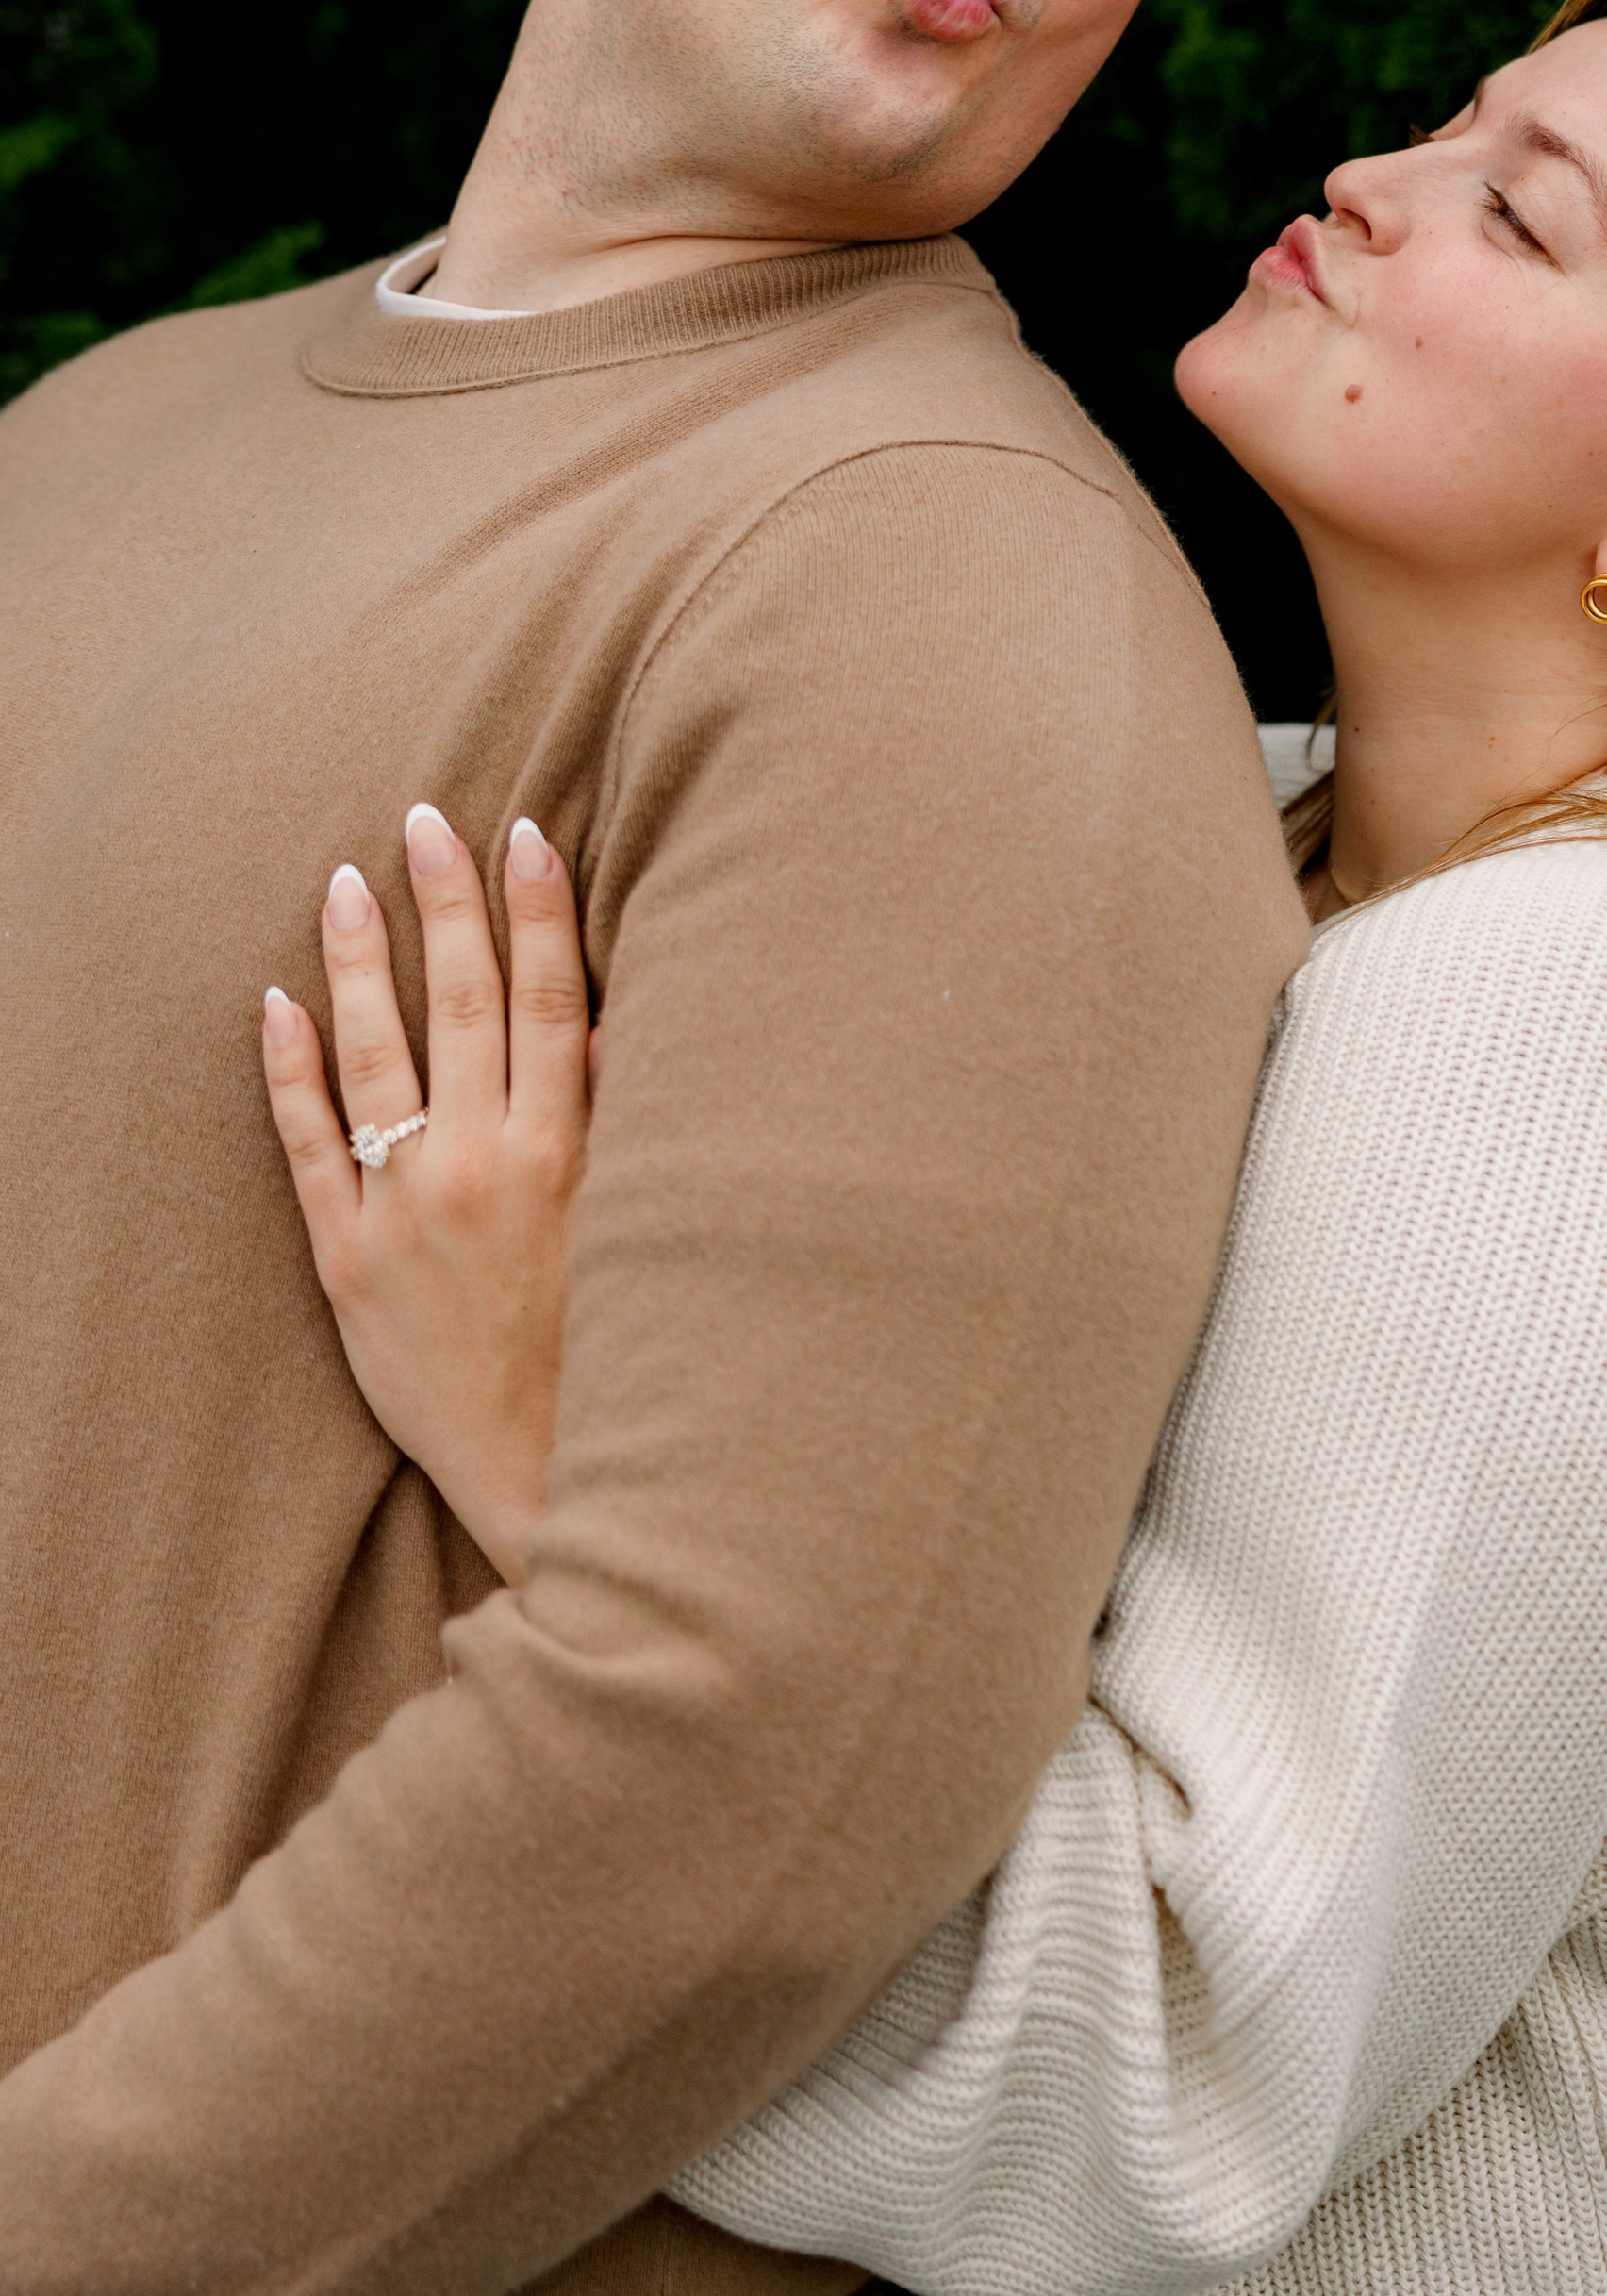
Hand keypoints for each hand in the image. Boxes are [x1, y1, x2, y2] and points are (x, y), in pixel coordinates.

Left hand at [262, 806, 592, 1583]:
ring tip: (348, 881)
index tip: (526, 833)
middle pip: (466, 1007)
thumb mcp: (640, 1233)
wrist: (554, 1475)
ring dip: (362, 961)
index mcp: (570, 1157)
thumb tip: (613, 1027)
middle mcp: (485, 1169)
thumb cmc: (614, 1350)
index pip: (554, 1005)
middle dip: (448, 905)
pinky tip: (278, 1002)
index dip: (539, 913)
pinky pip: (309, 1145)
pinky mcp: (347, 1261)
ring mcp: (408, 1210)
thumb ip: (625, 1128)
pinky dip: (290, 1070)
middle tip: (427, 820)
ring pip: (377, 1057)